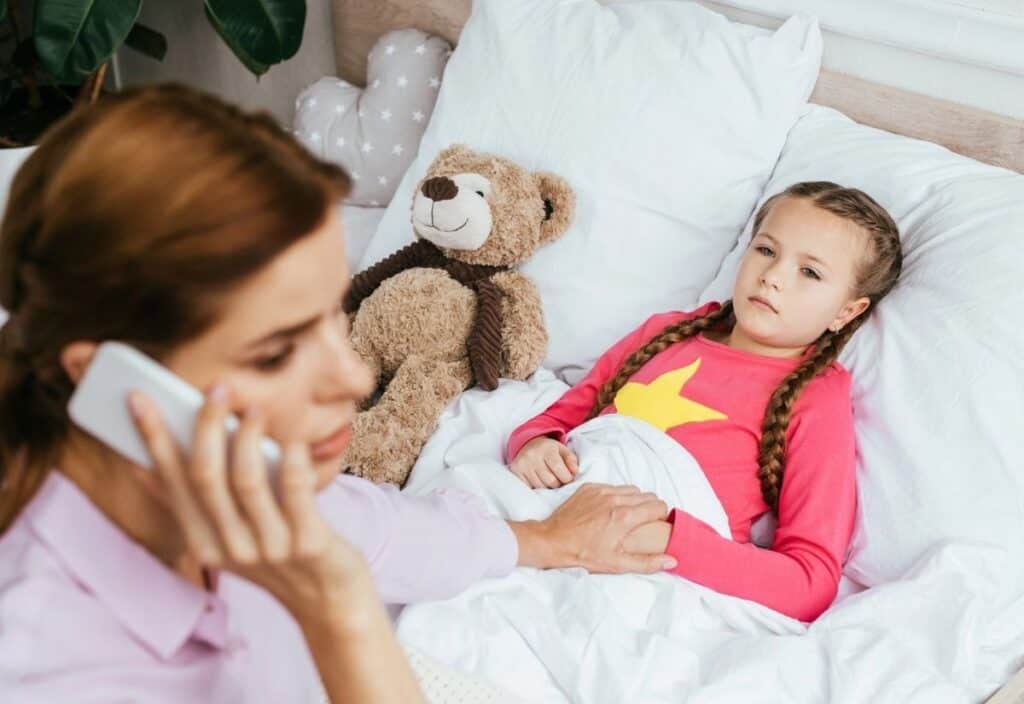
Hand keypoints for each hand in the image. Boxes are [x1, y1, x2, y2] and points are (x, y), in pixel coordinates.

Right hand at [129, 384, 368, 621]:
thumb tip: (145, 465)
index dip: (153, 439)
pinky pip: (296, 494)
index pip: (172, 482)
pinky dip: (292, 462)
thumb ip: (195, 507)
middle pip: (205, 477)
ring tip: (253, 409)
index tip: (140, 399)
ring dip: (246, 437)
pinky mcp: (309, 544)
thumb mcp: (228, 538)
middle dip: (204, 426)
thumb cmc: (279, 554)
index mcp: (204, 542)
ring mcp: (270, 548)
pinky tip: (293, 442)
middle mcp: (231, 548)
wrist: (329, 601)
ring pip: (245, 482)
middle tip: (217, 389)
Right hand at [510, 436, 578, 488]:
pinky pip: (529, 488)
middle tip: (558, 480)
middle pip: (550, 481)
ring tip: (548, 479)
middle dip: (557, 484)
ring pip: (540, 487)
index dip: (566, 478)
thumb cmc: (550, 451)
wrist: (529, 445)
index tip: (567, 478)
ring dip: (547, 487)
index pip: (559, 469)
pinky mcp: (515, 471)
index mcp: (547, 449)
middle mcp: (532, 455)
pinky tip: (538, 480)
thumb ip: (571, 460)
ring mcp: (522, 464)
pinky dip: (536, 488)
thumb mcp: (563, 451)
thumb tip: (575, 472)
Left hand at [510, 484, 676, 573]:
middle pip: (647, 495)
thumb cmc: (583, 555)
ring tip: (627, 516)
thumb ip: (647, 562)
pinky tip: (609, 510)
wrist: (551, 541)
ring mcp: (601, 491)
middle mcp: (616, 499)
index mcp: (625, 517)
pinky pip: (612, 486)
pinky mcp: (589, 487)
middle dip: (650, 508)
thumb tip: (672, 560)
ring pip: (631, 489)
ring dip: (634, 500)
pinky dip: (616, 496)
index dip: (661, 516)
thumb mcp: (616, 564)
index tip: (657, 525)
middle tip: (643, 523)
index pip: (658, 506)